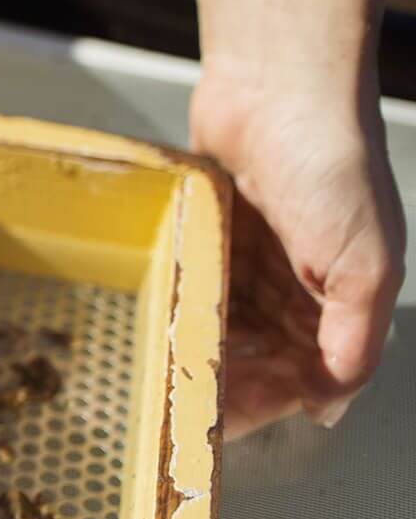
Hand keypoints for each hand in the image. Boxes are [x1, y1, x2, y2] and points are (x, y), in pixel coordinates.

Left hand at [189, 71, 404, 436]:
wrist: (278, 87)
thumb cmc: (332, 166)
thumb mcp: (365, 266)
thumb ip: (352, 342)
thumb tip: (330, 406)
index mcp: (344, 302)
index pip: (300, 379)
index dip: (260, 406)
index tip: (213, 431)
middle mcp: (299, 288)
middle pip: (255, 359)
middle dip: (219, 384)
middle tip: (173, 409)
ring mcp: (254, 262)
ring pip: (220, 328)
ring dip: (195, 352)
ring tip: (158, 376)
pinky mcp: (214, 234)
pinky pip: (195, 285)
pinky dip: (180, 309)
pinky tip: (154, 330)